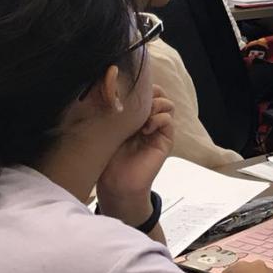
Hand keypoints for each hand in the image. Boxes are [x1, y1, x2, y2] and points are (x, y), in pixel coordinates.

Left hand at [96, 86, 173, 220]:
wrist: (115, 184)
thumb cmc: (106, 159)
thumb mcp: (104, 129)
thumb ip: (110, 110)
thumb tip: (106, 88)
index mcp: (132, 115)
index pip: (143, 91)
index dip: (138, 87)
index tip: (124, 91)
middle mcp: (147, 119)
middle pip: (158, 94)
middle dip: (149, 93)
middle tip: (136, 103)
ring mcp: (157, 129)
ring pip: (167, 104)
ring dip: (155, 105)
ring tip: (141, 117)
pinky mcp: (164, 140)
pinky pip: (168, 121)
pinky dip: (159, 119)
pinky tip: (145, 129)